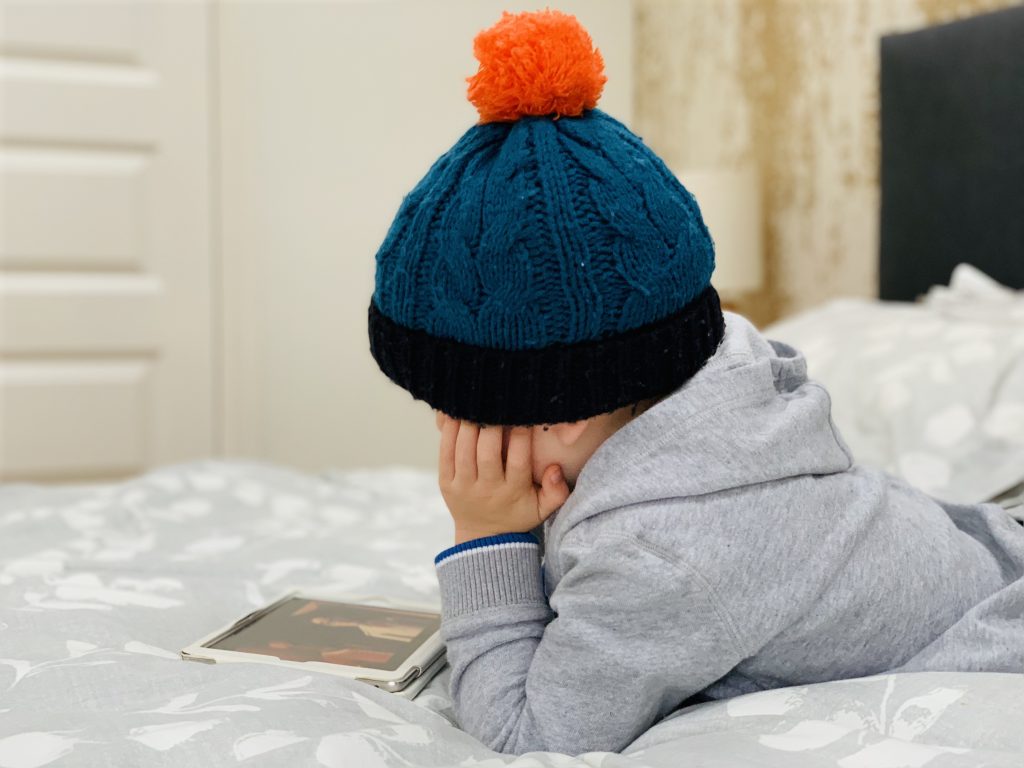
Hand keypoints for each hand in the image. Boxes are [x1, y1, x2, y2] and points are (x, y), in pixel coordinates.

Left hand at [438, 414, 569, 543]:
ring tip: (474, 403)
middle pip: (488, 454)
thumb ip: (557, 491)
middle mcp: (487, 490)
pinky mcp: (446, 483)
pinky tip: (453, 414)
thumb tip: (555, 468)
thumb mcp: (542, 508)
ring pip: (464, 451)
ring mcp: (464, 487)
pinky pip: (445, 454)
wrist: (483, 537)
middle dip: (491, 426)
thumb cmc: (517, 514)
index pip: (519, 461)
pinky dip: (448, 433)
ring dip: (468, 425)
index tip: (523, 416)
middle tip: (494, 404)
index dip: (521, 436)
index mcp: (513, 492)